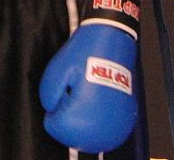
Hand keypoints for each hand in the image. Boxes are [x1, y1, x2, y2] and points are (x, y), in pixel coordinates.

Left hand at [40, 0, 139, 151]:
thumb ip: (48, 95)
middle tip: (71, 94)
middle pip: (73, 136)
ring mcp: (117, 120)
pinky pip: (110, 131)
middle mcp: (101, 123)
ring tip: (82, 100)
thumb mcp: (56, 70)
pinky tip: (95, 110)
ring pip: (93, 137)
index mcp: (81, 114)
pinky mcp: (126, 115)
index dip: (53, 110)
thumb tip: (52, 109)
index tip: (60, 93)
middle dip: (68, 118)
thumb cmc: (85, 51)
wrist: (112, 36)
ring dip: (84, 124)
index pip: (56, 127)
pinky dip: (100, 125)